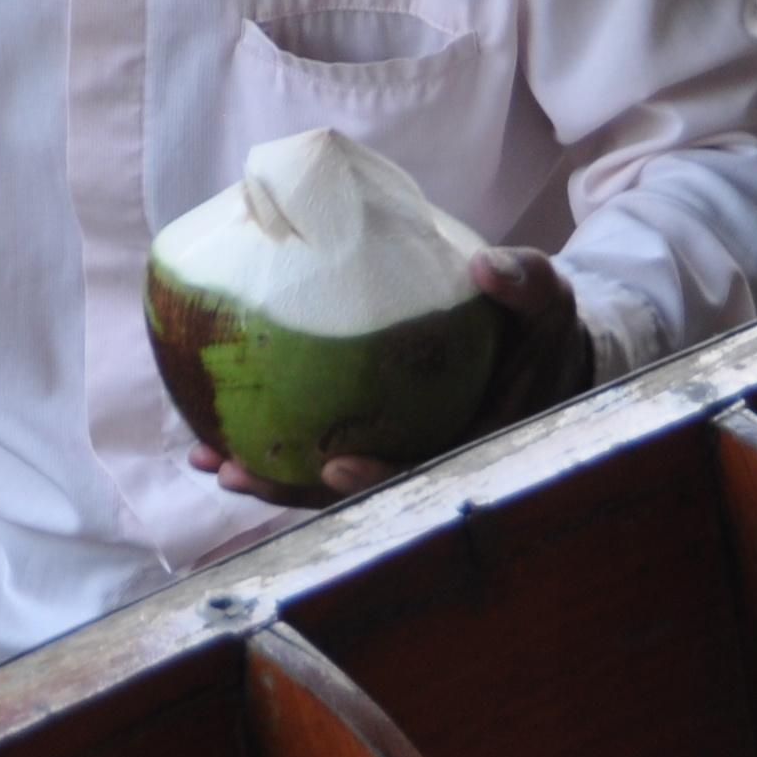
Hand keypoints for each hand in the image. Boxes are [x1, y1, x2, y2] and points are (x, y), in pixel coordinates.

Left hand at [189, 248, 595, 504]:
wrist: (533, 347)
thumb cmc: (536, 326)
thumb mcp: (544, 302)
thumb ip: (524, 284)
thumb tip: (486, 264)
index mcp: (477, 447)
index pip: (425, 475)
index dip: (381, 479)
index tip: (335, 467)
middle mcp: (431, 464)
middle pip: (360, 492)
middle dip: (294, 491)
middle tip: (236, 474)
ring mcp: (399, 455)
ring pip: (329, 481)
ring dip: (271, 477)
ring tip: (211, 462)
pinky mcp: (374, 439)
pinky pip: (321, 448)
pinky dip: (276, 446)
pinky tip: (221, 434)